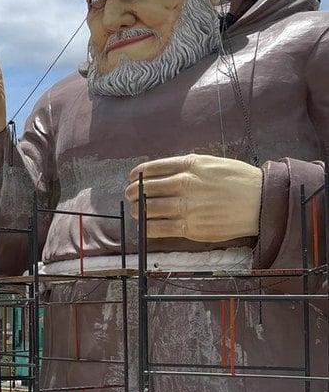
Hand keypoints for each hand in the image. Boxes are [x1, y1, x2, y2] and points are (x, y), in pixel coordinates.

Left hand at [125, 154, 261, 241]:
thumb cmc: (239, 181)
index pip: (151, 169)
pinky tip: (146, 226)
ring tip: (136, 211)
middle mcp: (185, 183)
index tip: (133, 178)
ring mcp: (186, 206)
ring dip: (137, 210)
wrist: (261, 202)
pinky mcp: (190, 226)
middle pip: (144, 189)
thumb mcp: (212, 163)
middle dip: (133, 193)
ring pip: (147, 209)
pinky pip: (158, 228)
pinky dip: (147, 227)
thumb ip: (187, 167)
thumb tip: (162, 173)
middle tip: (130, 197)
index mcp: (190, 165)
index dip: (137, 175)